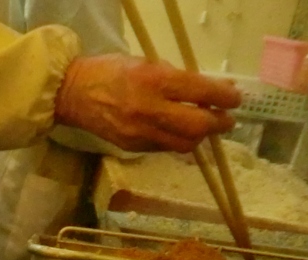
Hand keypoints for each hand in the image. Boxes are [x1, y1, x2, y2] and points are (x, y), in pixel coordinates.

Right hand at [54, 54, 240, 152]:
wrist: (72, 94)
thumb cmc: (111, 71)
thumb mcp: (147, 64)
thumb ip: (179, 78)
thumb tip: (212, 90)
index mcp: (155, 81)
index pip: (202, 92)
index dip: (226, 98)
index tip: (235, 99)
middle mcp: (149, 110)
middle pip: (198, 126)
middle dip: (219, 123)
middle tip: (226, 119)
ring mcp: (140, 132)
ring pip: (184, 144)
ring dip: (200, 136)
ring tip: (204, 127)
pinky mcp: (132, 147)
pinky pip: (165, 147)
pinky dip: (178, 140)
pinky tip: (178, 131)